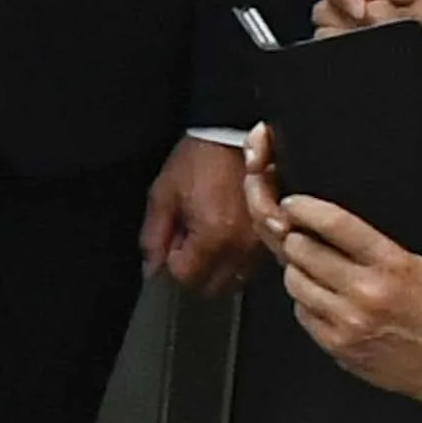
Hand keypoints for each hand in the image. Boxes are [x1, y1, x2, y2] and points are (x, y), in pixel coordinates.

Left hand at [144, 136, 263, 291]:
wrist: (233, 135)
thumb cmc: (199, 160)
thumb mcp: (163, 194)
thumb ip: (153, 237)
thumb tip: (151, 270)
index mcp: (214, 236)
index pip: (187, 278)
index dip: (172, 262)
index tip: (172, 242)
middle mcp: (241, 246)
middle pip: (212, 287)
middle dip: (194, 271)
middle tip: (187, 241)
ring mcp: (260, 244)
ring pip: (233, 280)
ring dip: (215, 267)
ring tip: (207, 233)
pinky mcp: (269, 237)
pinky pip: (249, 265)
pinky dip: (233, 258)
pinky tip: (224, 233)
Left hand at [268, 188, 421, 414]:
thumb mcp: (421, 265)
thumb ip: (380, 244)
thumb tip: (334, 223)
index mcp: (393, 264)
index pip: (336, 223)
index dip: (306, 208)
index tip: (294, 204)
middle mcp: (367, 292)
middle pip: (304, 251)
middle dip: (296, 239)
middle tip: (299, 238)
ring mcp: (349, 321)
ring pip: (296, 281)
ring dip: (297, 270)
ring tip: (311, 269)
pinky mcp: (338, 346)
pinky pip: (302, 313)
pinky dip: (306, 301)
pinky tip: (322, 299)